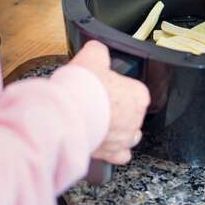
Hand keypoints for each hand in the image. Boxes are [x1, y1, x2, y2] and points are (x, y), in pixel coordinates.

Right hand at [68, 41, 149, 164]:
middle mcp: (135, 118)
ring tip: (102, 125)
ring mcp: (124, 137)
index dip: (119, 89)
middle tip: (98, 105)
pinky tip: (103, 145)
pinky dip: (112, 152)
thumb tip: (97, 50)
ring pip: (129, 136)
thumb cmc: (83, 88)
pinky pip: (119, 155)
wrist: (67, 114)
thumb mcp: (92, 56)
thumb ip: (98, 52)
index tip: (106, 88)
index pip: (135, 91)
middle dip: (117, 111)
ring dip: (118, 131)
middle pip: (132, 114)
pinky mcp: (112, 153)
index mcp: (137, 94)